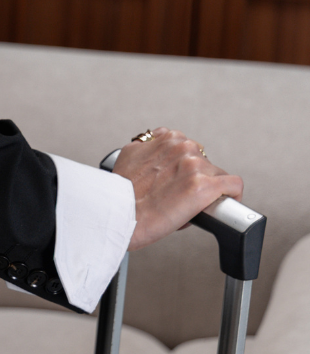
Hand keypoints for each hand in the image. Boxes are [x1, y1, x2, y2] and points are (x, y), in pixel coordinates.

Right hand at [113, 128, 243, 250]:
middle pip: (204, 162)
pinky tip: (224, 203)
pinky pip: (233, 185)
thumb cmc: (122, 192)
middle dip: (196, 178)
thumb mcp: (130, 155)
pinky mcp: (205, 186)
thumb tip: (156, 153)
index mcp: (167, 138)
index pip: (190, 149)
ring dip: (208, 189)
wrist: (120, 214)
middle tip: (182, 196)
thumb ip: (148, 147)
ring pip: (217, 175)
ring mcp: (194, 165)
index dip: (186, 168)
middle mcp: (182, 147)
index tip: (182, 180)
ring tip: (193, 205)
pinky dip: (232, 195)